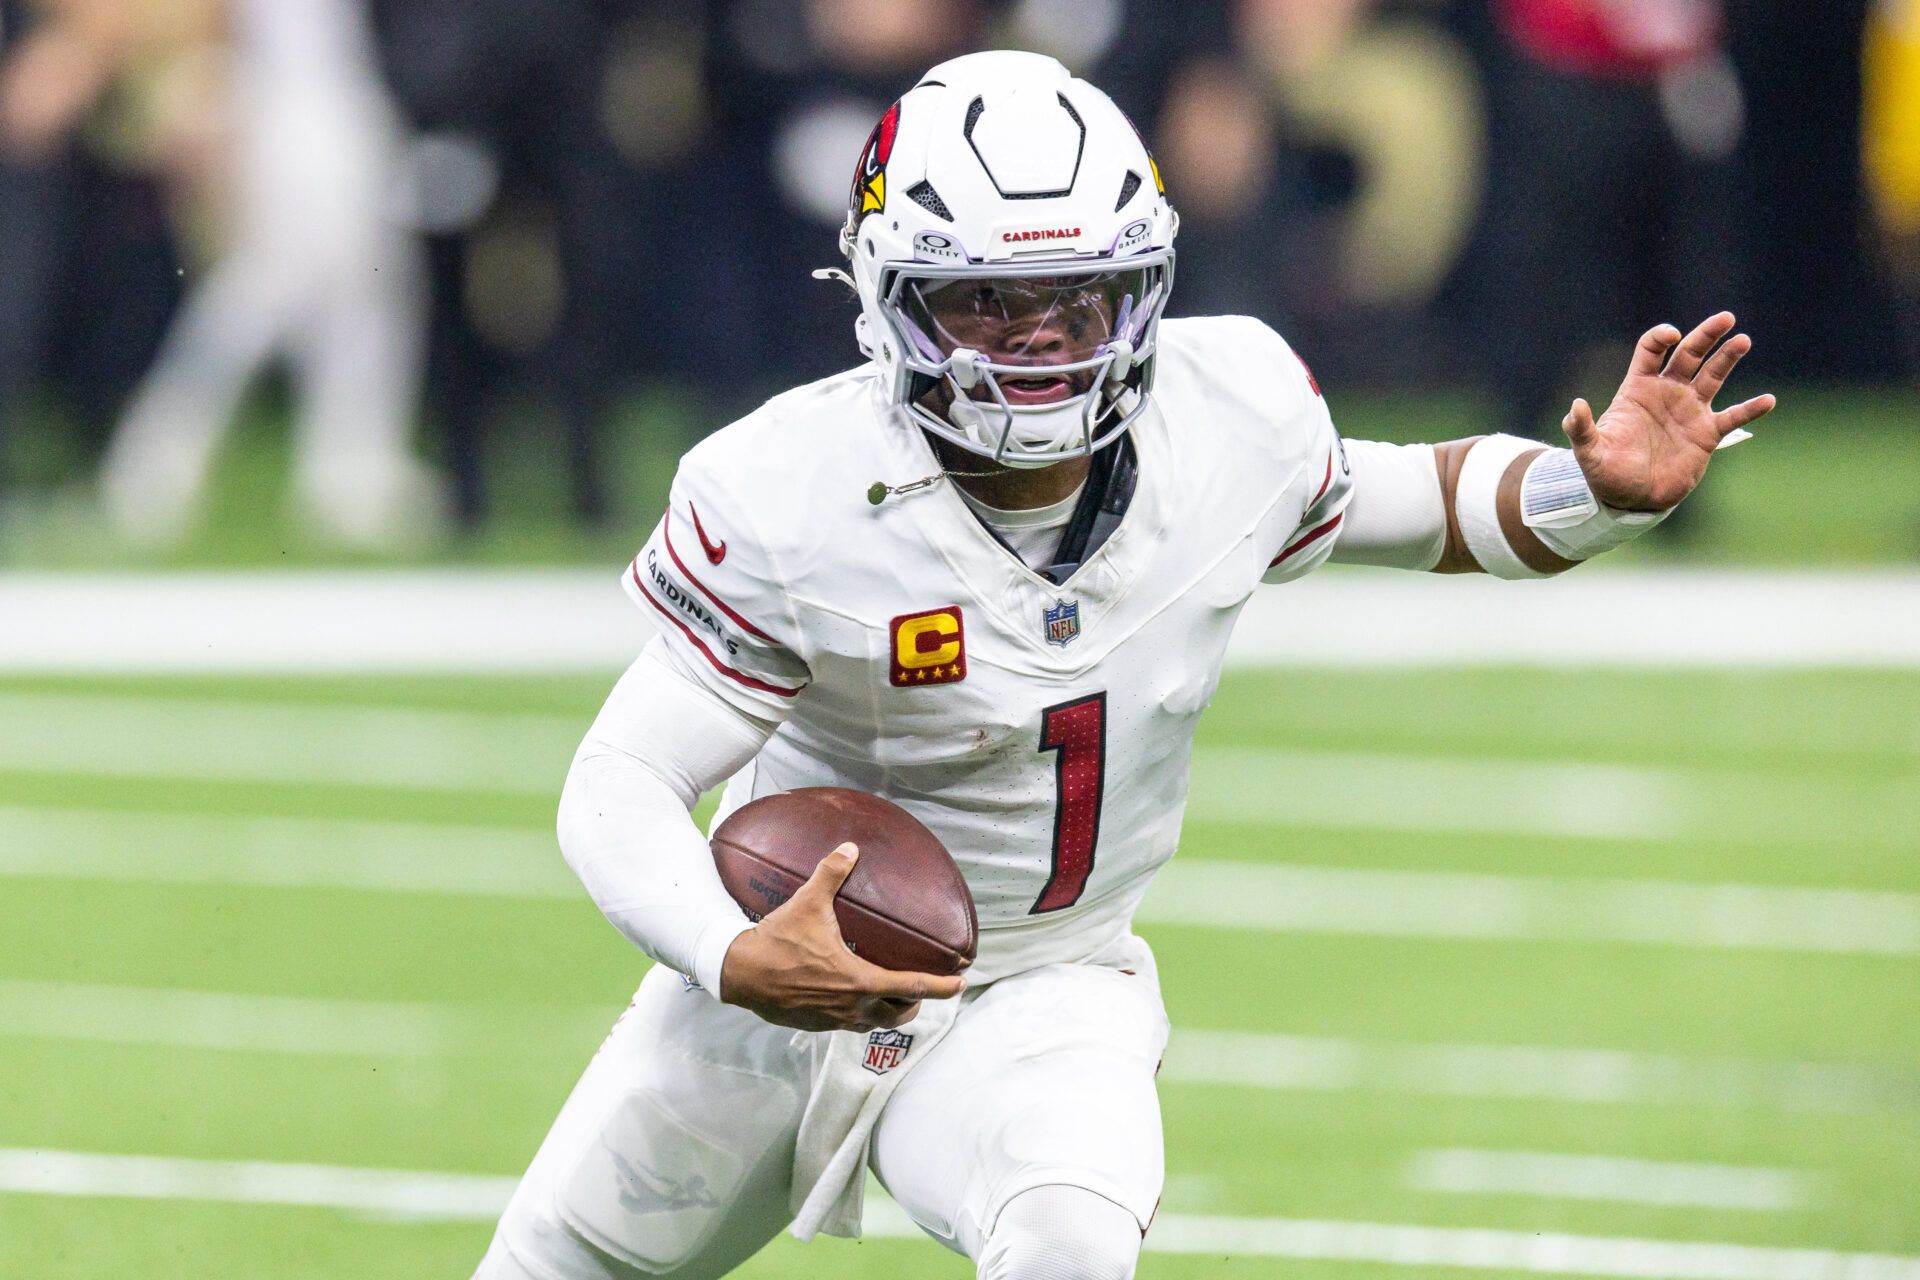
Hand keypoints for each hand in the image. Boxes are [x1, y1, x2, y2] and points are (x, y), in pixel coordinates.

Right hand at [718, 843, 965, 1032]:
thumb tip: (849, 848)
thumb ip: (831, 874)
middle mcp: (852, 1007)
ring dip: (888, 1011)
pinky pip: (848, 1024)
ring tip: (893, 995)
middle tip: (923, 988)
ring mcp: (833, 1020)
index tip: (960, 982)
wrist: (741, 974)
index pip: (913, 987)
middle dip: (915, 1003)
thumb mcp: (808, 903)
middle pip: (899, 1015)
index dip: (941, 986)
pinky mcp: (816, 1025)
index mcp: (859, 981)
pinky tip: (852, 998)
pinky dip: (860, 1014)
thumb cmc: (778, 941)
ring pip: (874, 1024)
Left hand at [1563, 312, 1777, 511]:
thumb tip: (1575, 406)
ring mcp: (1689, 411)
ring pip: (1713, 376)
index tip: (1671, 336)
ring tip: (1743, 340)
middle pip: (1689, 354)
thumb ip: (1581, 429)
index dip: (1660, 337)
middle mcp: (1667, 393)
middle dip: (1706, 335)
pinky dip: (1750, 409)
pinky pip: (1733, 417)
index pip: (1651, 350)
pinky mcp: (1706, 434)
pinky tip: (1768, 400)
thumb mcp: (1589, 452)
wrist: (1630, 499)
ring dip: (1728, 357)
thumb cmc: (1606, 473)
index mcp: (1638, 389)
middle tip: (1726, 318)